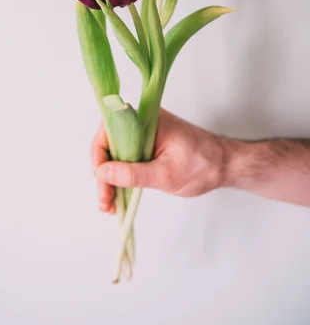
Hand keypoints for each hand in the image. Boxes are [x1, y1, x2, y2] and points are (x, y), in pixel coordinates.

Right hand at [91, 108, 225, 212]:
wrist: (225, 166)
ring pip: (116, 155)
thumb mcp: (165, 175)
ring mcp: (145, 134)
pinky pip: (127, 159)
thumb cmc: (202, 165)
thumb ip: (132, 174)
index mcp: (146, 119)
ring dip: (110, 180)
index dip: (99, 158)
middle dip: (103, 175)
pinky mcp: (148, 146)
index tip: (101, 181)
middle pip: (109, 145)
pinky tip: (118, 197)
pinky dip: (122, 178)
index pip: (108, 131)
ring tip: (109, 205)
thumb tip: (102, 173)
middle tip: (105, 201)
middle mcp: (142, 122)